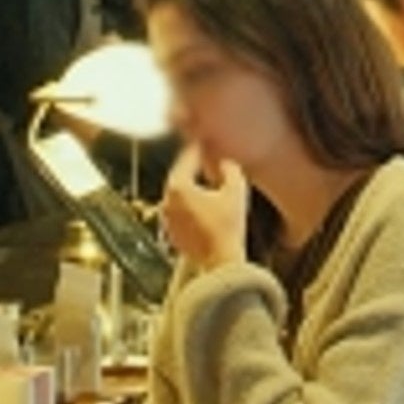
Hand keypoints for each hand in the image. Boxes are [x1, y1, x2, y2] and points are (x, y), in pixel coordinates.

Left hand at [161, 145, 248, 270]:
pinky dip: (191, 207)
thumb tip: (226, 164)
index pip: (187, 159)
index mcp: (178, 187)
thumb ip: (230, 169)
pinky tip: (207, 208)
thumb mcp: (236, 190)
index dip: (198, 149)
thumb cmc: (227, 226)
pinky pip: (181, 213)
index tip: (204, 142)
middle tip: (206, 161)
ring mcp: (167, 219)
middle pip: (180, 177)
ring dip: (193, 189)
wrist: (221, 261)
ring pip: (180, 196)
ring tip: (209, 186)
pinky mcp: (172, 234)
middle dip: (194, 169)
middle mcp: (167, 201)